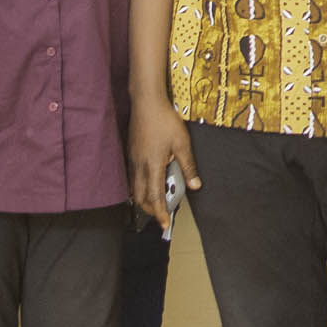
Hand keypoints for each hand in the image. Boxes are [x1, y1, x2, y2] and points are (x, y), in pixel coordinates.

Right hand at [128, 91, 195, 227]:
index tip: (164, 224)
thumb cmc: (165, 120)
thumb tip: (195, 185)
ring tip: (155, 204)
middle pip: (140, 196)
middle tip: (160, 216)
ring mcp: (133, 159)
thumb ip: (188, 166)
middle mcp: (139, 165)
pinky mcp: (131, 153)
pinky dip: (139, 186)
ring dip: (144, 199)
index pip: (155, 196)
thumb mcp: (182, 143)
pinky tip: (148, 184)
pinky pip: (133, 177)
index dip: (159, 212)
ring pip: (134, 187)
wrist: (146, 102)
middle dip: (150, 209)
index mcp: (153, 165)